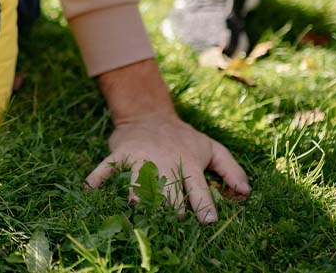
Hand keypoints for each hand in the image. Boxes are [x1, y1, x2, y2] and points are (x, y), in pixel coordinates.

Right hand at [85, 112, 249, 222]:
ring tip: (136, 204)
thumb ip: (231, 170)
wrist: (149, 114)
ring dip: (136, 190)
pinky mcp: (121, 153)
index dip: (203, 204)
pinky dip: (97, 176)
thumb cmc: (184, 138)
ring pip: (138, 177)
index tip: (207, 221)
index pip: (197, 185)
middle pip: (167, 185)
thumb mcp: (212, 148)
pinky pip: (106, 165)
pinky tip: (89, 189)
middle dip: (170, 203)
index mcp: (188, 160)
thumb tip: (246, 194)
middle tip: (173, 220)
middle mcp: (164, 159)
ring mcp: (141, 156)